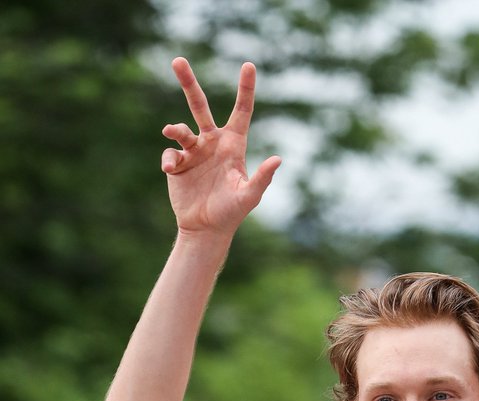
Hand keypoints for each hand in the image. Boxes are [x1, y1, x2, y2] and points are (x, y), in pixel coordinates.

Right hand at [162, 58, 280, 235]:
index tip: (248, 65)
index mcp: (232, 145)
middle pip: (199, 106)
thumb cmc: (231, 212)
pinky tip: (171, 170)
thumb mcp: (249, 196)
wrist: (206, 229)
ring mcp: (194, 151)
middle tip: (177, 61)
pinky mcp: (177, 163)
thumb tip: (278, 159)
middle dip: (189, 83)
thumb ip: (262, 177)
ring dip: (175, 129)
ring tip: (171, 132)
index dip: (245, 89)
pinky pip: (170, 153)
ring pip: (180, 128)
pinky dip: (169, 158)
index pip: (241, 111)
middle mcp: (212, 142)